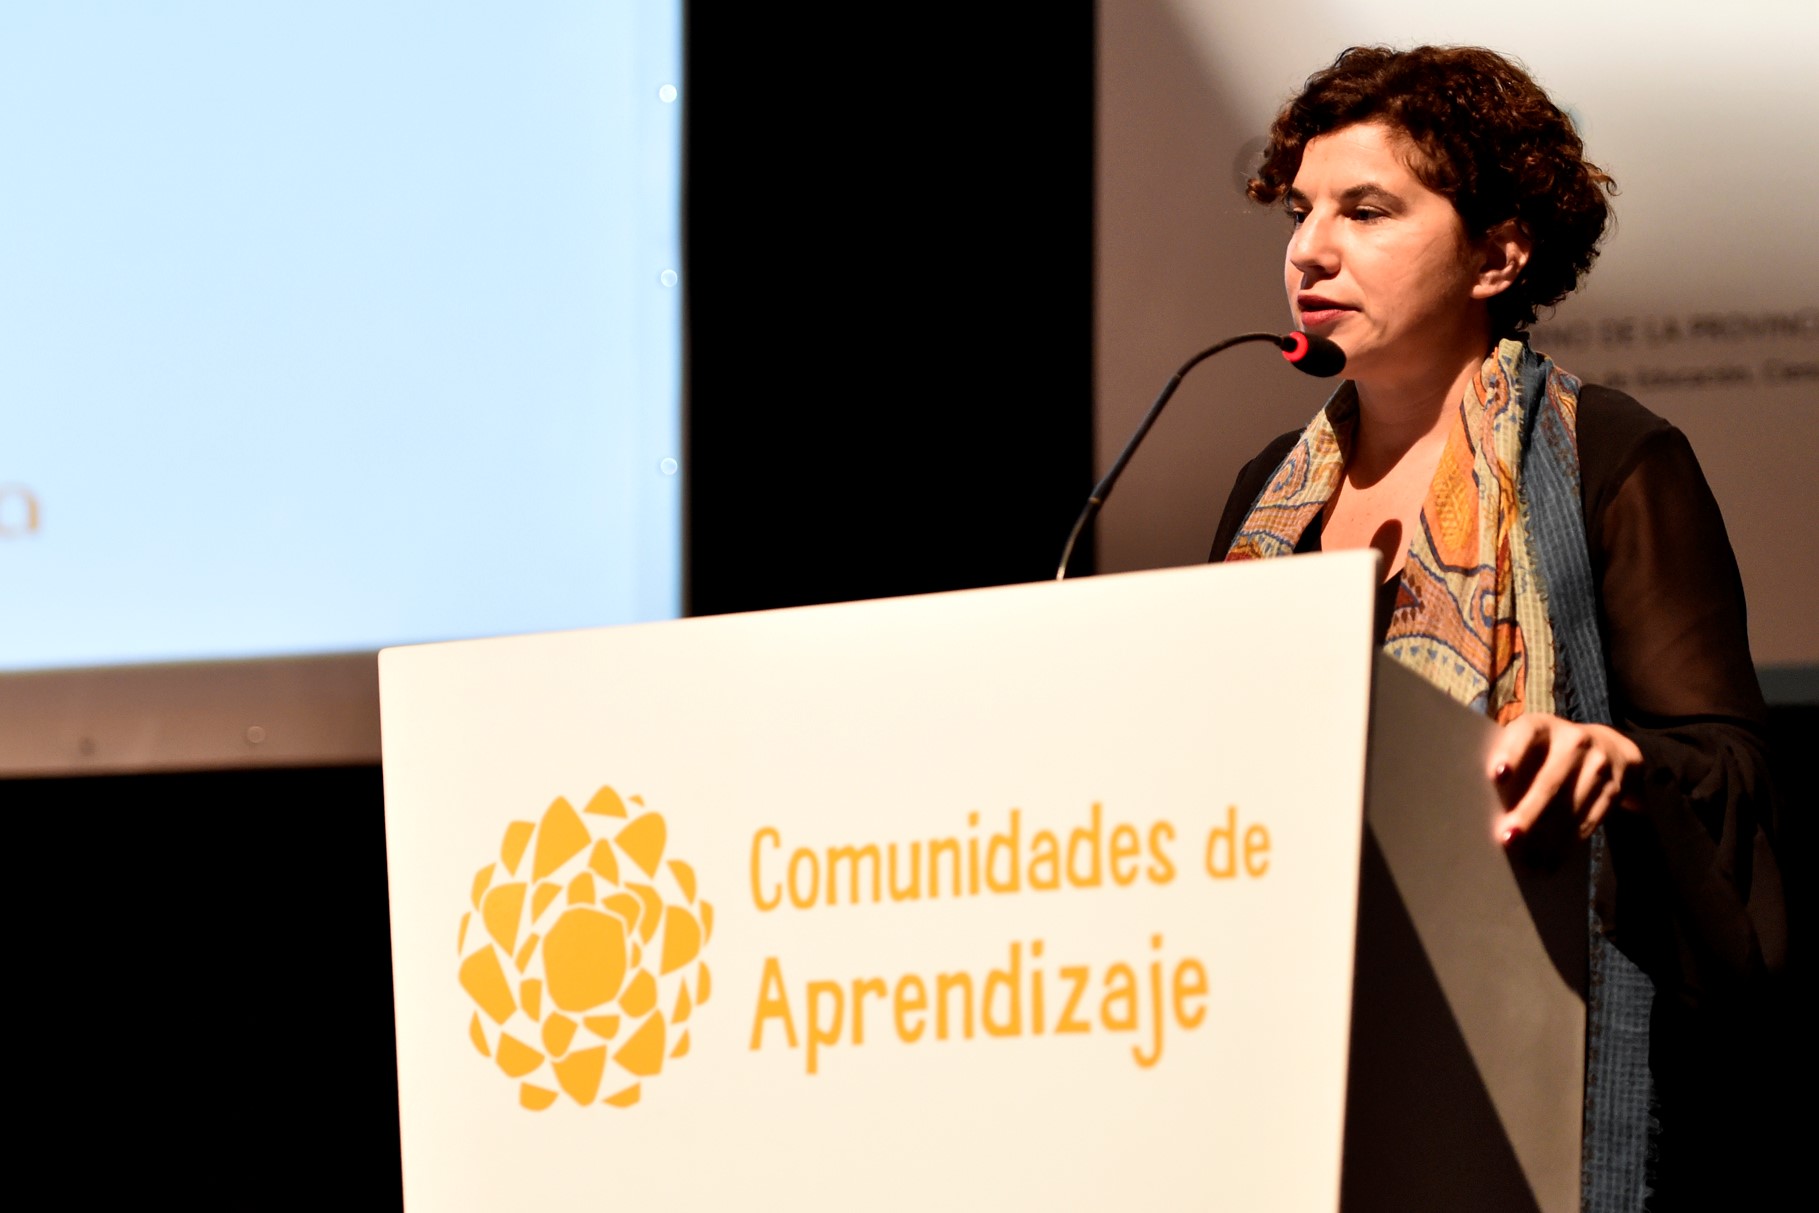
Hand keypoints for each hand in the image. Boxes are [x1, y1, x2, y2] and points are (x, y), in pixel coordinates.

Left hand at [1488, 713, 1642, 850]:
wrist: (1610, 746)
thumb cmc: (1550, 749)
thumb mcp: (1533, 741)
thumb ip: (1512, 760)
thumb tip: (1480, 801)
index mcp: (1543, 726)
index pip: (1526, 735)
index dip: (1512, 754)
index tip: (1497, 776)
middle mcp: (1574, 741)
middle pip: (1550, 781)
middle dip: (1529, 813)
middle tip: (1508, 838)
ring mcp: (1598, 764)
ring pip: (1572, 806)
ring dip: (1550, 837)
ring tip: (1529, 860)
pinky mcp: (1615, 788)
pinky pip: (1590, 819)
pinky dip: (1570, 842)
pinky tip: (1553, 859)